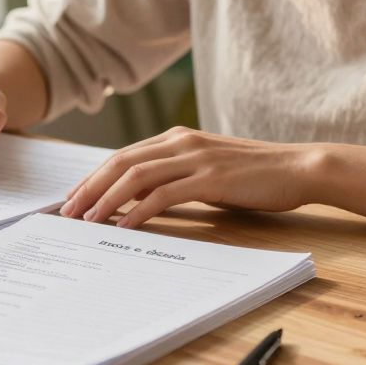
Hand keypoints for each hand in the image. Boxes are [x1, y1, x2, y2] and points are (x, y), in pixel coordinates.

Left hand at [59, 127, 323, 227]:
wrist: (299, 167)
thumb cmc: (253, 175)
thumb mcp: (205, 171)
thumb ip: (174, 178)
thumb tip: (137, 201)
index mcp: (176, 138)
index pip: (123, 156)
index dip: (93, 176)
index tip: (72, 198)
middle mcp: (181, 143)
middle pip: (120, 163)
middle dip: (89, 188)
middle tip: (66, 213)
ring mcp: (195, 158)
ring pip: (136, 176)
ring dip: (106, 199)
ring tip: (87, 221)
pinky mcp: (211, 178)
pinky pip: (164, 195)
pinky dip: (138, 210)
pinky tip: (123, 226)